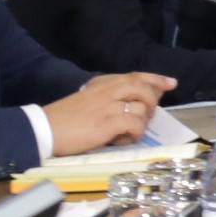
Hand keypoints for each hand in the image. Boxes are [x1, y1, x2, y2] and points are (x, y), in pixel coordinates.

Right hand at [45, 71, 180, 154]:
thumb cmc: (63, 120)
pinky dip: (134, 135)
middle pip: (143, 87)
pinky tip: (122, 140)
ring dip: (140, 124)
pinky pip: (135, 125)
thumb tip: (132, 105)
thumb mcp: (86, 101)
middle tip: (150, 115)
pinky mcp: (109, 122)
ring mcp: (109, 105)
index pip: (134, 76)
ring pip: (142, 108)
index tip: (171, 83)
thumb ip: (108, 98)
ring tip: (127, 133)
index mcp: (101, 83)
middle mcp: (107, 90)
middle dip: (153, 101)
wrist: (44, 130)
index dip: (155, 79)